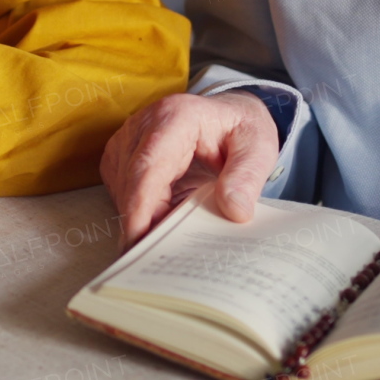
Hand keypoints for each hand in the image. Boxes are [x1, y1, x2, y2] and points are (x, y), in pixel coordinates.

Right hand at [101, 91, 279, 247]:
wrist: (226, 115)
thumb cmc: (239, 129)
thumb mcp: (258, 148)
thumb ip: (247, 177)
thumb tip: (234, 211)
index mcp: (175, 117)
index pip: (147, 166)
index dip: (139, 207)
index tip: (138, 240)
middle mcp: (142, 126)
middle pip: (130, 184)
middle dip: (140, 225)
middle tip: (156, 264)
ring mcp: (127, 143)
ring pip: (123, 193)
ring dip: (142, 220)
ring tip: (169, 245)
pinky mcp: (121, 159)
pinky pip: (123, 195)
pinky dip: (140, 214)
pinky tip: (163, 224)